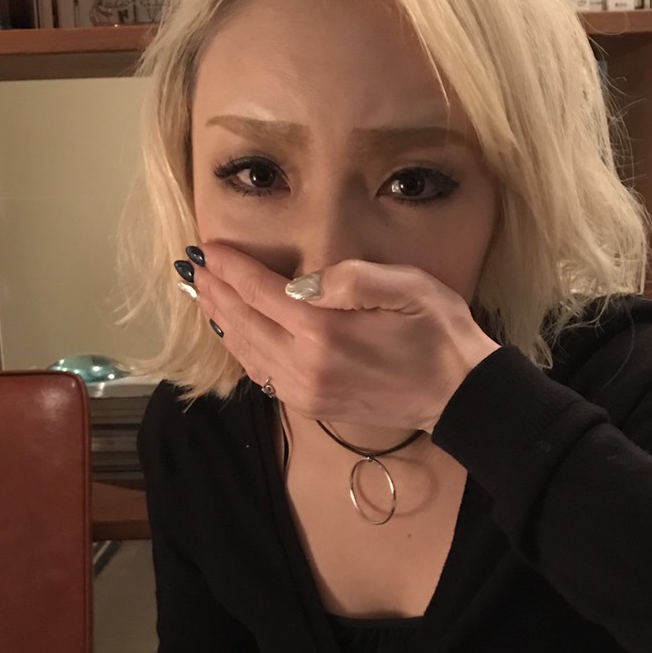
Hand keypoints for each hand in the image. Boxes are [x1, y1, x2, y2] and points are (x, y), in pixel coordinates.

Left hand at [187, 244, 499, 431]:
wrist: (458, 394)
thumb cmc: (439, 332)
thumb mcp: (408, 287)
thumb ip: (352, 278)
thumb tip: (302, 280)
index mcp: (324, 332)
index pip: (259, 291)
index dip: (230, 267)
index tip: (207, 247)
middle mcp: (304, 366)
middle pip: (241, 322)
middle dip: (214, 291)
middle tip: (193, 266)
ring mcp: (303, 391)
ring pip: (244, 351)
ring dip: (220, 319)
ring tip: (204, 294)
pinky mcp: (310, 406)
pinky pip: (260, 373)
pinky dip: (240, 348)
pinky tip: (234, 332)